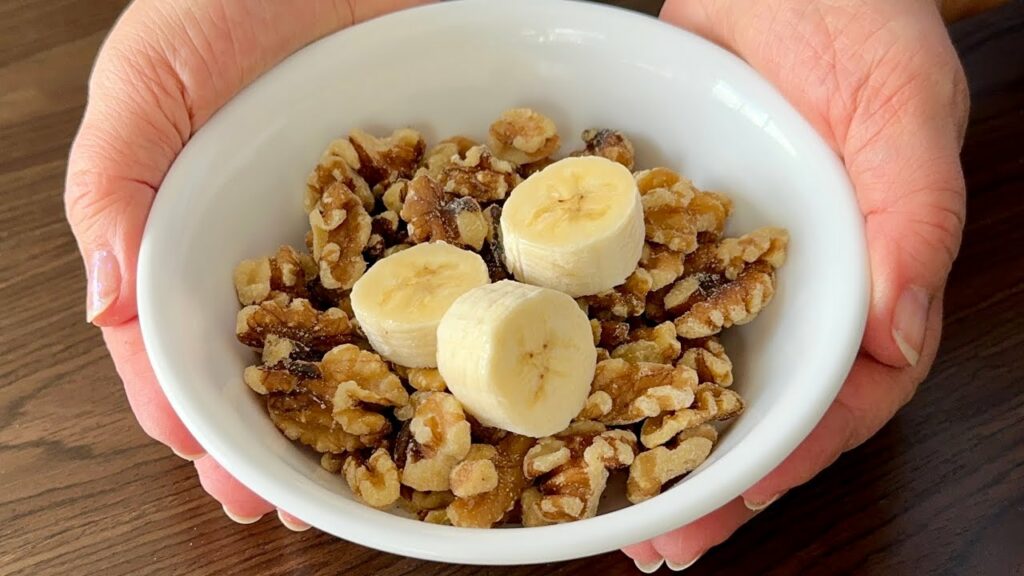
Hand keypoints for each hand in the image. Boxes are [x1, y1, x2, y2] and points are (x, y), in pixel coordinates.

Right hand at [65, 0, 428, 529]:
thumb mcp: (148, 79)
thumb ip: (114, 184)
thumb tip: (106, 306)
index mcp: (197, 231)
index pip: (182, 343)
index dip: (195, 413)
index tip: (220, 472)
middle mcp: (280, 244)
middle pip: (272, 362)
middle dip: (278, 439)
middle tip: (291, 504)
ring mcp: (360, 231)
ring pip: (355, 340)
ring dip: (359, 416)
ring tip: (364, 479)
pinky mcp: (429, 204)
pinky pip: (438, 278)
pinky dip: (440, 336)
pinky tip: (448, 385)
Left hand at [624, 0, 967, 569]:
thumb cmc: (862, 24)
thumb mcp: (903, 112)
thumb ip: (912, 219)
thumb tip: (899, 334)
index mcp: (864, 278)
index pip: (838, 397)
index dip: (787, 460)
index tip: (729, 510)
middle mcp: (792, 285)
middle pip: (754, 404)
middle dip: (708, 479)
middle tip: (654, 544)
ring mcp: (723, 264)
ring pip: (690, 369)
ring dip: (649, 438)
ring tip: (604, 506)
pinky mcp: (665, 232)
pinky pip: (637, 304)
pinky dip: (607, 355)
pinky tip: (566, 396)